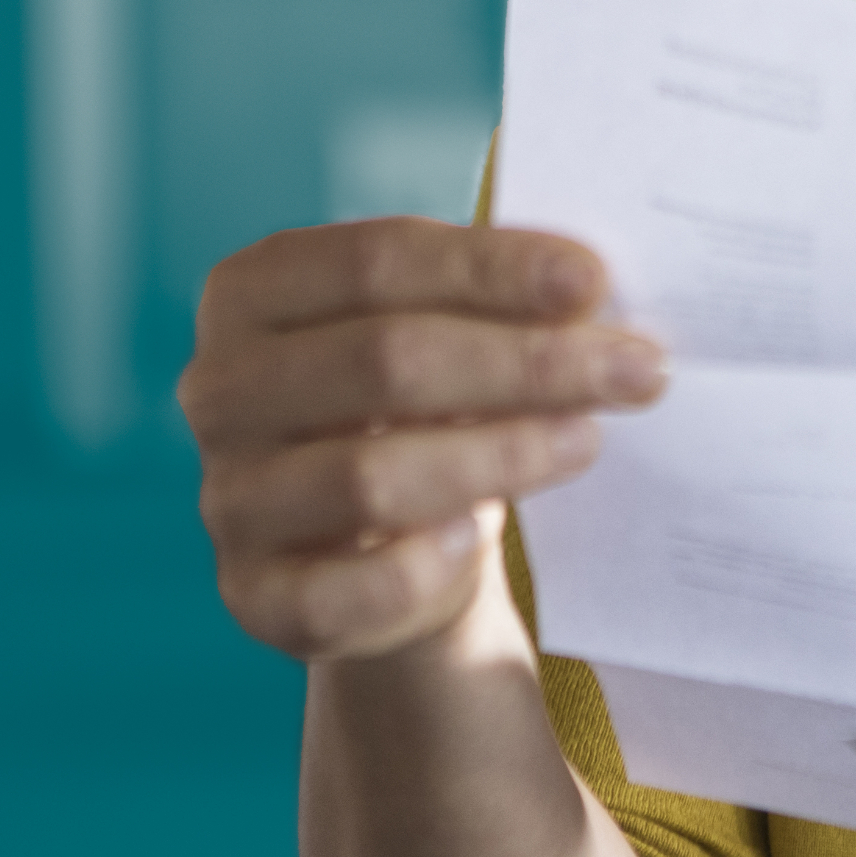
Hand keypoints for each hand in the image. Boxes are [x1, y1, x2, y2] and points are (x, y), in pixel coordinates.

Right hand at [178, 218, 665, 663]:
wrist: (385, 539)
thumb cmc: (423, 402)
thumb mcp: (445, 329)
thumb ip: (494, 300)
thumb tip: (593, 293)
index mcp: (253, 292)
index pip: (376, 260)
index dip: (490, 268)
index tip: (593, 282)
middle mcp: (219, 390)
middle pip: (383, 361)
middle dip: (526, 362)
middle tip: (636, 370)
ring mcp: (227, 498)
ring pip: (370, 476)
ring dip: (500, 455)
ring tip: (588, 440)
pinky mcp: (253, 596)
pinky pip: (343, 590)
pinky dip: (423, 564)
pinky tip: (480, 537)